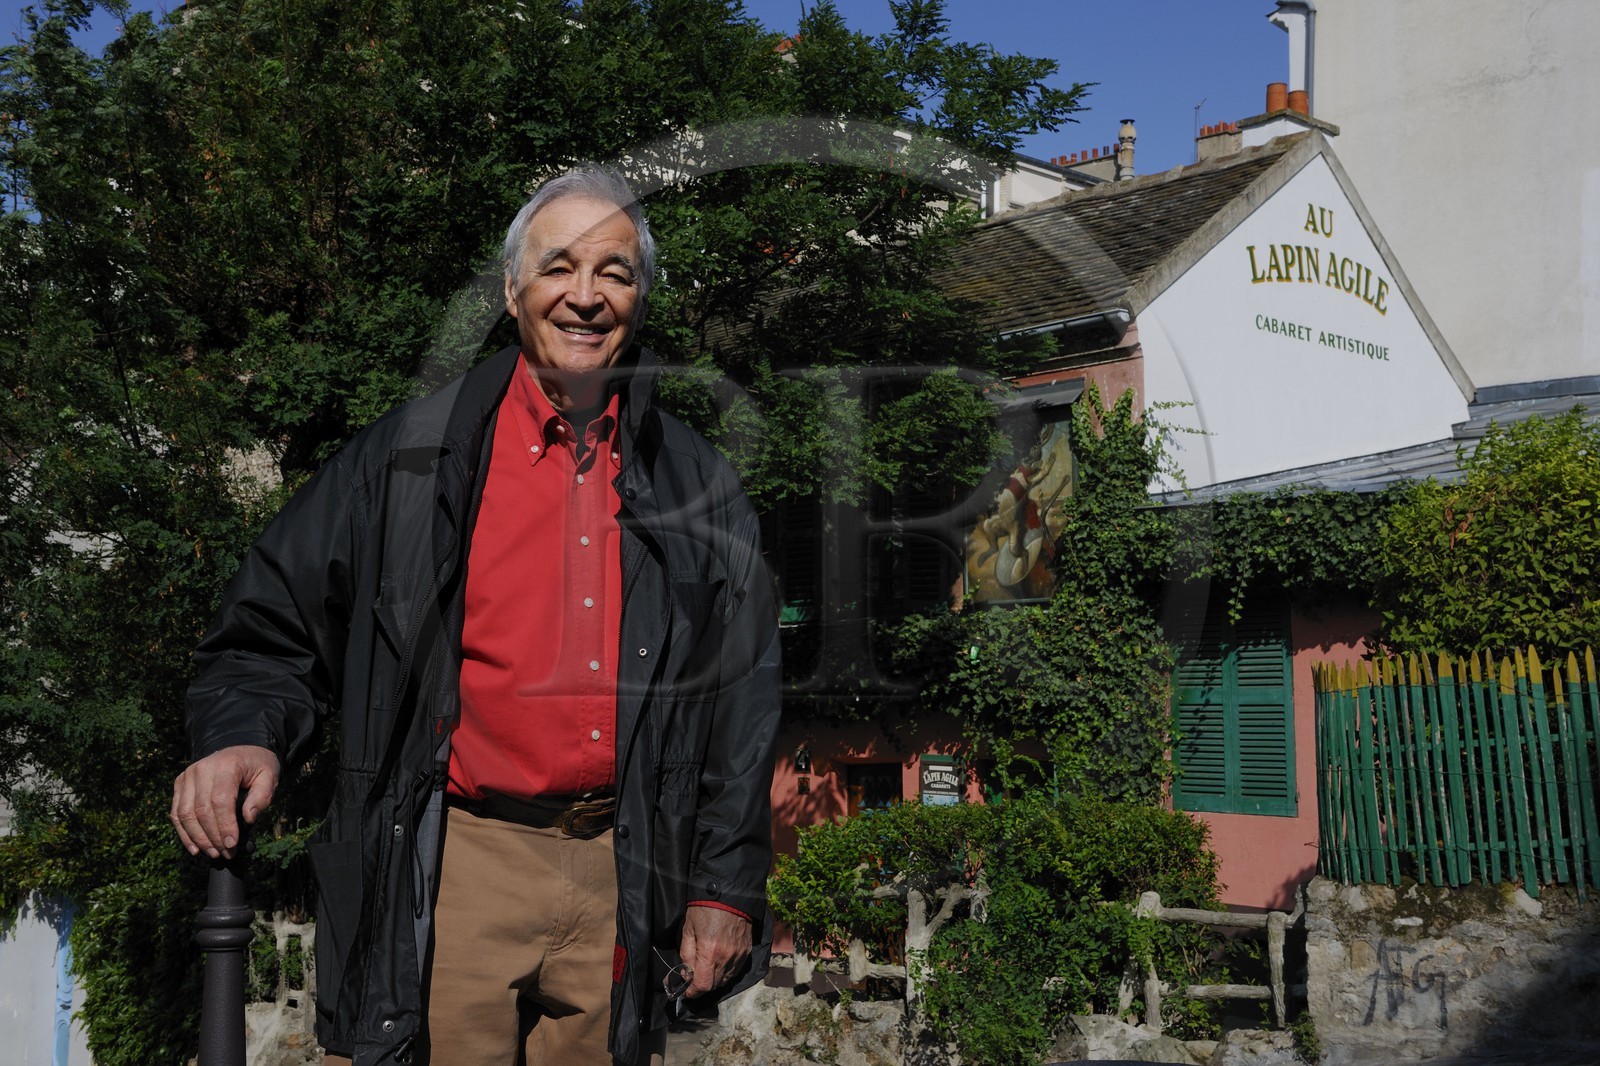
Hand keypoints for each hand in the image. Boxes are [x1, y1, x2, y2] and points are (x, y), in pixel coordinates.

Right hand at [170, 744, 279, 859]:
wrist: (239, 751)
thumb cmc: (256, 766)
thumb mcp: (269, 776)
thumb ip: (262, 796)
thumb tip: (248, 819)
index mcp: (226, 766)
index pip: (221, 800)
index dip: (225, 825)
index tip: (232, 844)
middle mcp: (202, 769)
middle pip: (201, 810)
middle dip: (213, 837)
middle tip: (227, 853)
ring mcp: (187, 776)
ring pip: (185, 814)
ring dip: (198, 838)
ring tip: (214, 854)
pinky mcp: (179, 784)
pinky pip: (176, 813)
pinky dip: (184, 834)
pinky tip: (195, 849)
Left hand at [678, 905, 751, 998]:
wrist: (728, 893)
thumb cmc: (704, 909)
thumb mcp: (688, 929)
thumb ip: (687, 955)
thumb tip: (687, 974)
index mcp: (709, 952)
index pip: (703, 985)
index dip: (693, 992)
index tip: (687, 992)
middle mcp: (726, 957)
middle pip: (714, 985)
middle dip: (702, 986)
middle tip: (694, 978)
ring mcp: (739, 954)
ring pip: (726, 979)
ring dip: (715, 979)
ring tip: (707, 970)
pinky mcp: (746, 950)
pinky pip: (736, 970)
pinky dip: (727, 972)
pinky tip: (720, 964)